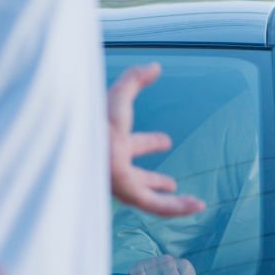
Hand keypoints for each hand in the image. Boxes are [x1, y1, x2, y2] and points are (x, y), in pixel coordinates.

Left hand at [108, 63, 204, 216]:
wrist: (77, 141)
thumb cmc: (93, 119)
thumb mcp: (117, 96)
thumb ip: (135, 79)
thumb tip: (155, 66)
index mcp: (111, 143)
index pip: (132, 145)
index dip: (150, 143)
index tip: (167, 141)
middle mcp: (114, 165)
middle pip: (137, 176)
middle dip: (154, 179)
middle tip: (171, 182)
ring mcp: (120, 182)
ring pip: (148, 197)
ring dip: (172, 201)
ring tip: (192, 203)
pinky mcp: (128, 194)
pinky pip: (157, 206)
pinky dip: (178, 208)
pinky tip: (197, 206)